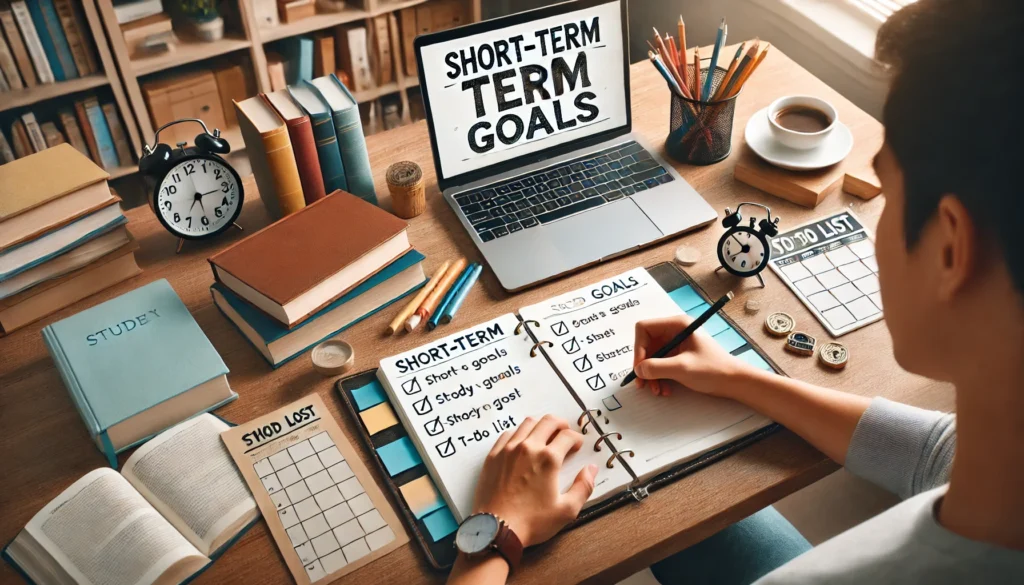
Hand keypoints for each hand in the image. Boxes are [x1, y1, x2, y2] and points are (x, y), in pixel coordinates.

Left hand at [472, 415, 597, 547]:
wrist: (496, 529)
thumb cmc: (531, 521)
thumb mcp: (566, 510)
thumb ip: (583, 487)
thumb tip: (591, 469)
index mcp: (548, 459)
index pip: (567, 436)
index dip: (576, 438)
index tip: (577, 445)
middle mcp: (528, 447)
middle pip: (548, 421)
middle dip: (561, 424)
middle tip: (565, 432)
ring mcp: (508, 449)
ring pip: (527, 423)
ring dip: (540, 425)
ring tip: (545, 435)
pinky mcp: (493, 455)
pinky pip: (508, 434)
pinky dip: (520, 433)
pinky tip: (522, 443)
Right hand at [633, 315, 755, 396]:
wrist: (734, 382)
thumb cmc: (713, 370)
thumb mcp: (682, 368)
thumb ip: (657, 367)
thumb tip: (638, 370)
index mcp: (676, 325)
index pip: (644, 329)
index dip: (638, 348)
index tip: (640, 367)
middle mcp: (674, 331)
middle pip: (646, 345)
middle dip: (644, 366)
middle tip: (643, 384)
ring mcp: (676, 345)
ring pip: (652, 358)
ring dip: (652, 375)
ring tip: (657, 391)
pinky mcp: (679, 357)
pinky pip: (661, 366)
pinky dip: (660, 378)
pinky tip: (665, 390)